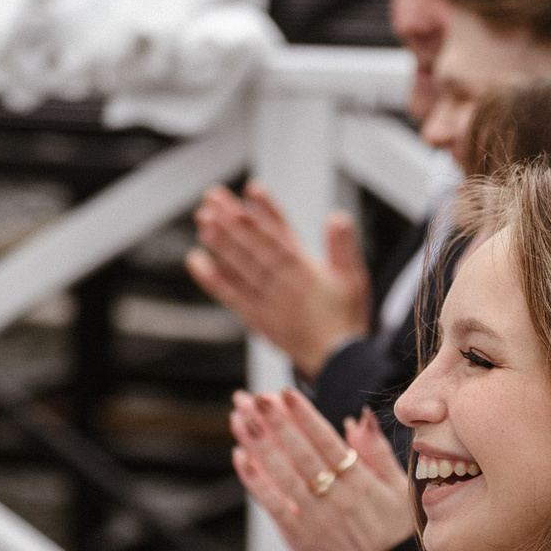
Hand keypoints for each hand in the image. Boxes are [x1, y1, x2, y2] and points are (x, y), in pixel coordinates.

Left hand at [186, 183, 370, 375]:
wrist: (338, 361)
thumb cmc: (346, 319)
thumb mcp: (354, 278)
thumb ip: (344, 246)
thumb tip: (337, 217)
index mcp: (306, 269)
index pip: (282, 233)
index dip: (266, 210)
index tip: (251, 189)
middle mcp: (283, 282)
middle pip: (254, 245)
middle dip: (232, 219)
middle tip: (213, 197)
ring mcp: (267, 299)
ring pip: (239, 266)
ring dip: (219, 242)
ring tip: (203, 220)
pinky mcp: (256, 317)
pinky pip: (230, 295)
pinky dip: (212, 278)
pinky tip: (196, 261)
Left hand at [231, 392, 415, 550]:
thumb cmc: (396, 535)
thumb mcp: (399, 491)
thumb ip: (377, 453)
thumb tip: (358, 419)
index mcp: (361, 484)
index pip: (327, 442)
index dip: (304, 417)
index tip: (285, 393)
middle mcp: (336, 498)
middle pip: (299, 453)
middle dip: (274, 422)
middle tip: (252, 397)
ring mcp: (315, 518)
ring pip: (281, 474)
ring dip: (257, 444)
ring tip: (239, 417)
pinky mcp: (299, 537)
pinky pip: (272, 504)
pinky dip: (255, 480)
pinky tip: (240, 457)